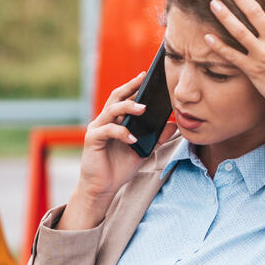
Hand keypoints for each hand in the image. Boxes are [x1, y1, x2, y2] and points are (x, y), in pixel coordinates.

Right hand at [59, 72, 177, 228]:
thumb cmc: (119, 167)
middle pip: (116, 97)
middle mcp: (104, 120)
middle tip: (143, 80)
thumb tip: (173, 125)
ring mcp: (96, 128)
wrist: (103, 188)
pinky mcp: (92, 140)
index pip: (124, 97)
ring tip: (143, 108)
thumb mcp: (143, 150)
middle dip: (130, 87)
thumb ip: (156, 138)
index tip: (147, 76)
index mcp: (115, 120)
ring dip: (127, 107)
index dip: (134, 86)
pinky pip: (107, 131)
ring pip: (111, 110)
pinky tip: (133, 139)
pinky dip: (121, 133)